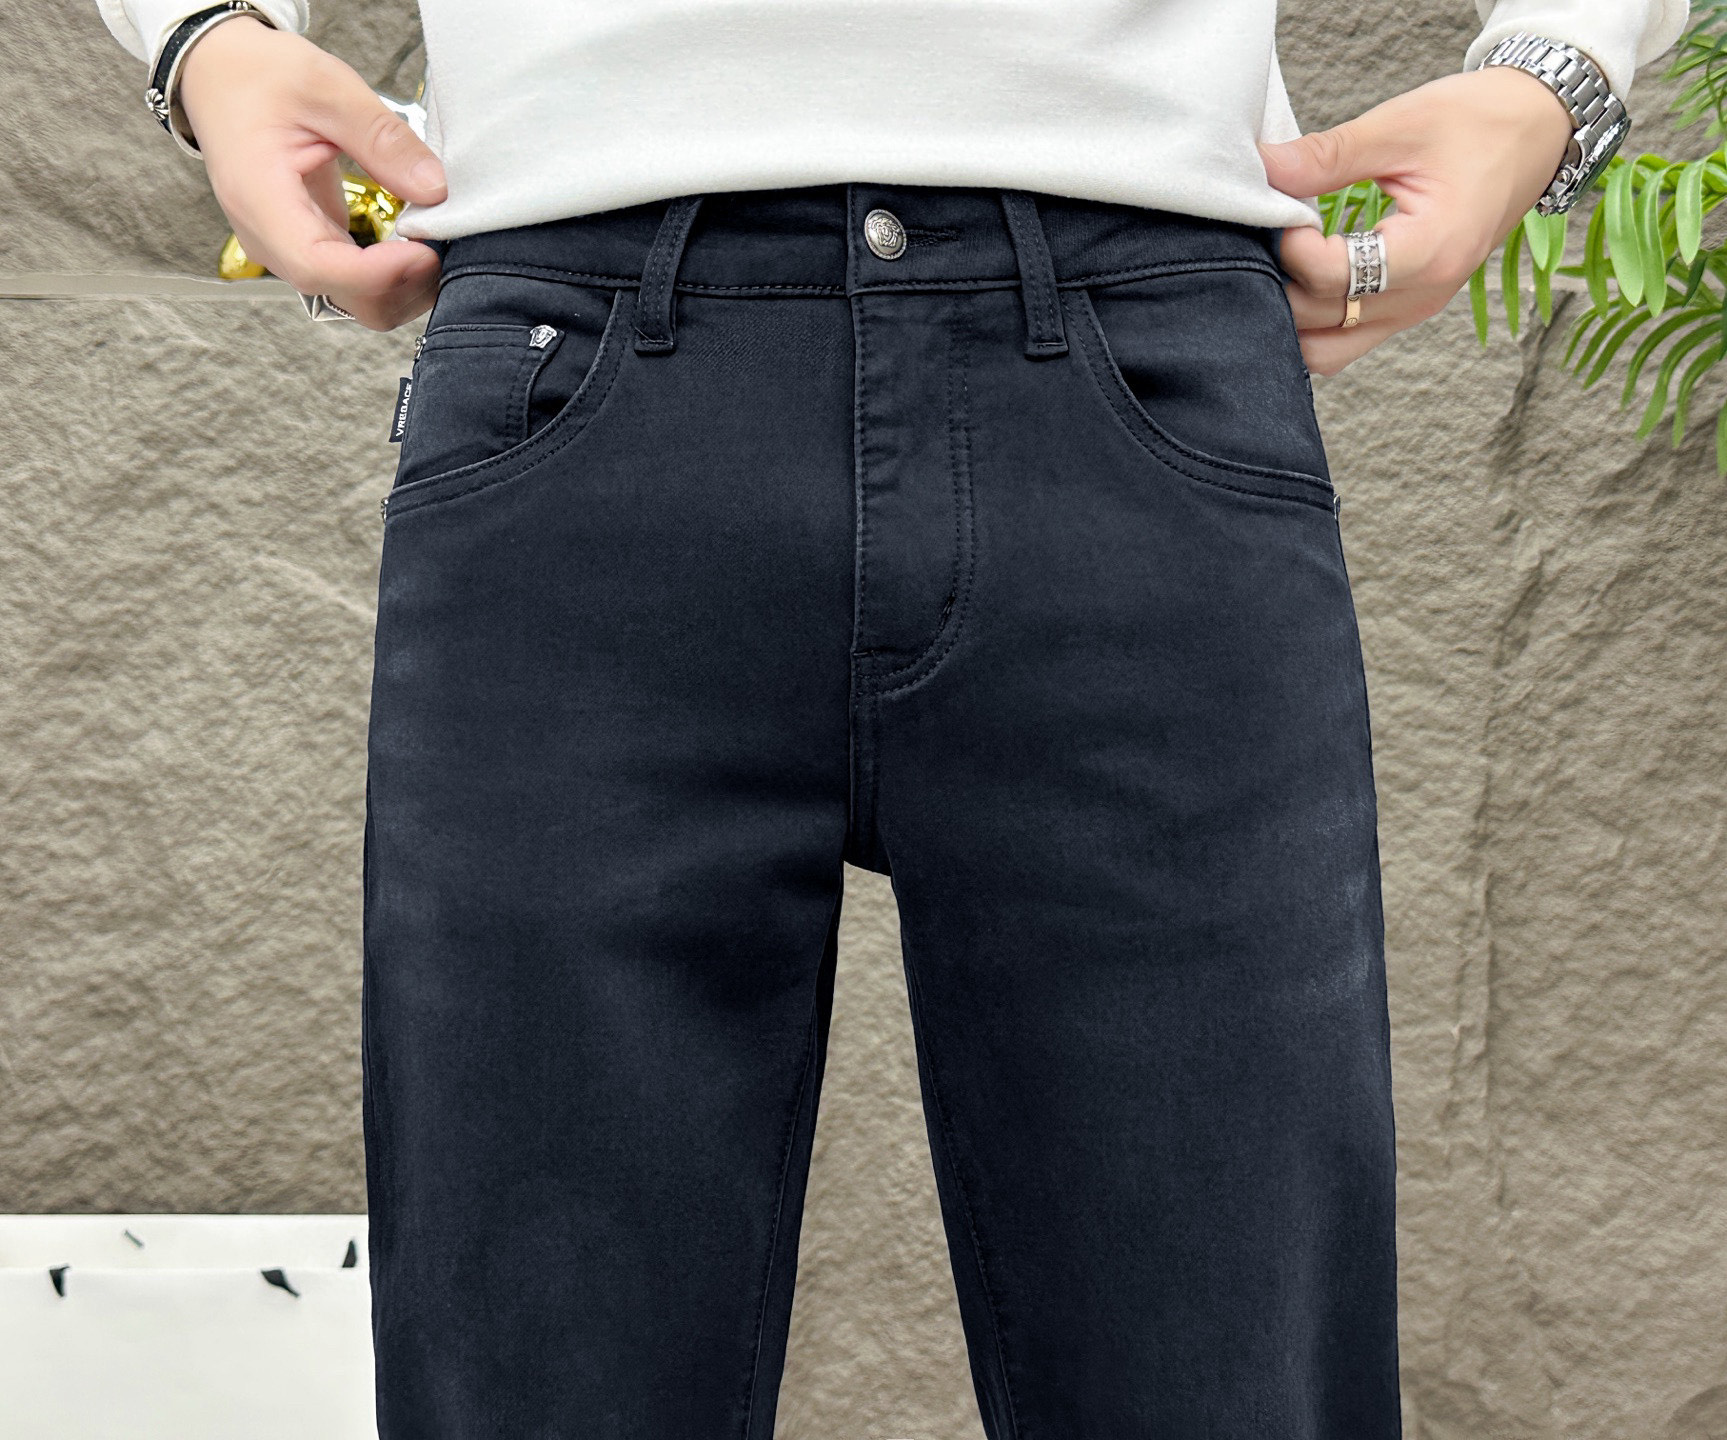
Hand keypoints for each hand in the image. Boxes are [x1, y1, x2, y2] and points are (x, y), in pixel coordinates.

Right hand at [178, 16, 445, 330]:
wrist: (221, 76)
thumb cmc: (259, 77)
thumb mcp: (325, 86)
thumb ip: (382, 138)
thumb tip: (434, 189)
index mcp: (260, 200)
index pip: (318, 266)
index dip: (379, 273)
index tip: (426, 251)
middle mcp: (271, 240)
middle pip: (348, 298)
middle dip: (405, 283)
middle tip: (445, 239)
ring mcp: (292, 251)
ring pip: (360, 301)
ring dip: (407, 284)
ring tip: (437, 238)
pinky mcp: (314, 249)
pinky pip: (360, 284)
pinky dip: (396, 274)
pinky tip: (419, 242)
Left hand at [1258, 66, 1575, 375]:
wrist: (1539, 128)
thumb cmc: (1479, 121)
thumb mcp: (1401, 125)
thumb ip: (1327, 155)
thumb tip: (1262, 167)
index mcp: (1431, 251)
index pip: (1334, 279)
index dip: (1292, 247)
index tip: (1283, 210)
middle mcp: (1424, 295)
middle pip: (1320, 322)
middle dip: (1282, 282)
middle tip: (1271, 235)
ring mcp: (1416, 310)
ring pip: (1327, 350)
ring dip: (1292, 317)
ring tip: (1284, 261)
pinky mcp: (1408, 309)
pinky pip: (1345, 340)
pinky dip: (1312, 322)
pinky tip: (1301, 278)